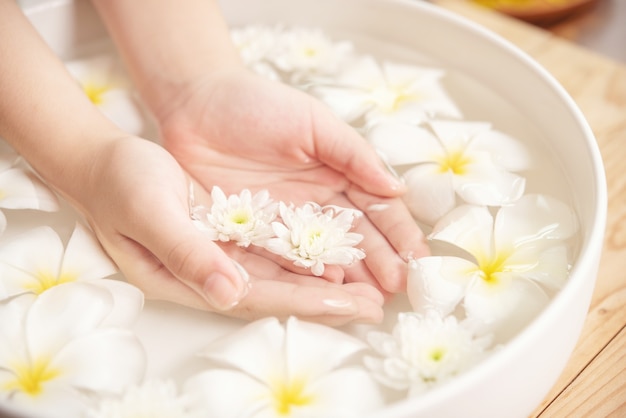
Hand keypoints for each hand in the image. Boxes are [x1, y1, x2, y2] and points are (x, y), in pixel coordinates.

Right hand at [78, 135, 384, 324]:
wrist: (105, 162)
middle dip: (329, 300)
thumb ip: (187, 253)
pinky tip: (334, 258)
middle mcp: (213, 271)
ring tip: (368, 288)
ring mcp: (222, 253)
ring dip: (325, 281)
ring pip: (283, 273)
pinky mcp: (229, 232)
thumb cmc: (119, 185)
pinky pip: (274, 249)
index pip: (260, 295)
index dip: (306, 301)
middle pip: (280, 291)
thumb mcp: (149, 212)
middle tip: (376, 305)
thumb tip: (231, 293)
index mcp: (191, 277)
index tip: (349, 303)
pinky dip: (305, 255)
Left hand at [154, 68, 429, 293]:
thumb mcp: (313, 122)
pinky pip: (281, 259)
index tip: (418, 259)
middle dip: (381, 263)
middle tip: (399, 290)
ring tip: (370, 302)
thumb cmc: (258, 104)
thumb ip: (353, 154)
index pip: (376, 208)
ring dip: (349, 278)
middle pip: (355, 238)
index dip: (398, 233)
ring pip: (324, 255)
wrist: (197, 105)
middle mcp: (317, 202)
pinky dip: (304, 277)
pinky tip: (324, 292)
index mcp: (338, 174)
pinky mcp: (253, 233)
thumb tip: (397, 189)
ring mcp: (286, 221)